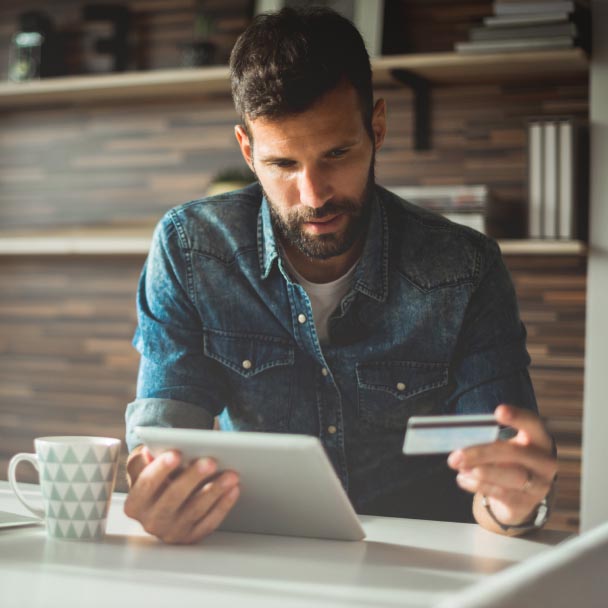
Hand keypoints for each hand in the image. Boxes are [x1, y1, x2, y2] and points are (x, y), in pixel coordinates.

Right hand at [123, 446, 239, 543]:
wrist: (162, 502)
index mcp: (135, 504)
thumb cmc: (155, 479)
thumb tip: (148, 453)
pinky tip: (233, 490)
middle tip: (211, 462)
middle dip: (193, 478)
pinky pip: (209, 522)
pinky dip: (223, 505)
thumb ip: (142, 460)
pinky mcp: (191, 537)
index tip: (175, 453)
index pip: (146, 484)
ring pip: (195, 510)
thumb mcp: (141, 467)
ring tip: (230, 474)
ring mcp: (172, 532)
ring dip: (215, 491)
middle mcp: (151, 522)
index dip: (161, 469)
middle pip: (173, 498)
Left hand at [447, 405, 556, 530]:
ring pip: (512, 476)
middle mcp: (544, 462)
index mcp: (538, 439)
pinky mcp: (526, 503)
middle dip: (482, 453)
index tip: (499, 411)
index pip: (532, 424)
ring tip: (460, 468)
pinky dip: (479, 486)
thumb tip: (459, 439)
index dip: (518, 417)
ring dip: (482, 472)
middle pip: (515, 453)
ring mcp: (538, 485)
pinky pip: (502, 494)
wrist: (519, 495)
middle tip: (456, 455)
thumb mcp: (503, 447)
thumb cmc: (507, 462)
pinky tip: (463, 479)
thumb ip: (488, 441)